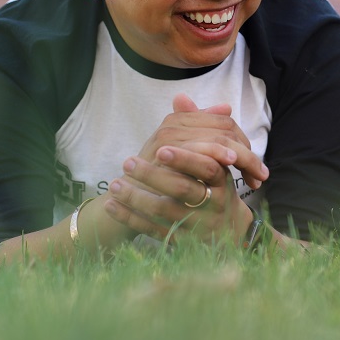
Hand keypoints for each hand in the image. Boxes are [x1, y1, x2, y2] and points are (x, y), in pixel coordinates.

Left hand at [104, 94, 267, 242]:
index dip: (185, 159)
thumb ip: (197, 128)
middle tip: (127, 162)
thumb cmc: (217, 187)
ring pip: (164, 211)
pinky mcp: (179, 242)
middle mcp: (213, 205)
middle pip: (183, 189)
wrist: (227, 232)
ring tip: (115, 184)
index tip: (160, 149)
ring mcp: (196, 226)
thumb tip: (180, 97)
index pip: (207, 167)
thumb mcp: (213, 160)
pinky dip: (129, 218)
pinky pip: (150, 230)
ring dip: (136, 197)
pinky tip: (111, 206)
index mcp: (223, 182)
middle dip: (154, 175)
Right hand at [135, 94, 266, 189]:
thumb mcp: (182, 155)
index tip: (256, 166)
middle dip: (248, 154)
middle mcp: (174, 124)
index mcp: (179, 120)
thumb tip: (227, 107)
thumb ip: (202, 131)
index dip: (245, 142)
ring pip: (219, 140)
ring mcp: (170, 138)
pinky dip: (219, 157)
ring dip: (243, 159)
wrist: (125, 200)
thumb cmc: (157, 178)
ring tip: (255, 177)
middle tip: (261, 177)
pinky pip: (202, 150)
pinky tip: (231, 168)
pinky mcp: (167, 153)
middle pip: (226, 131)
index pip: (225, 123)